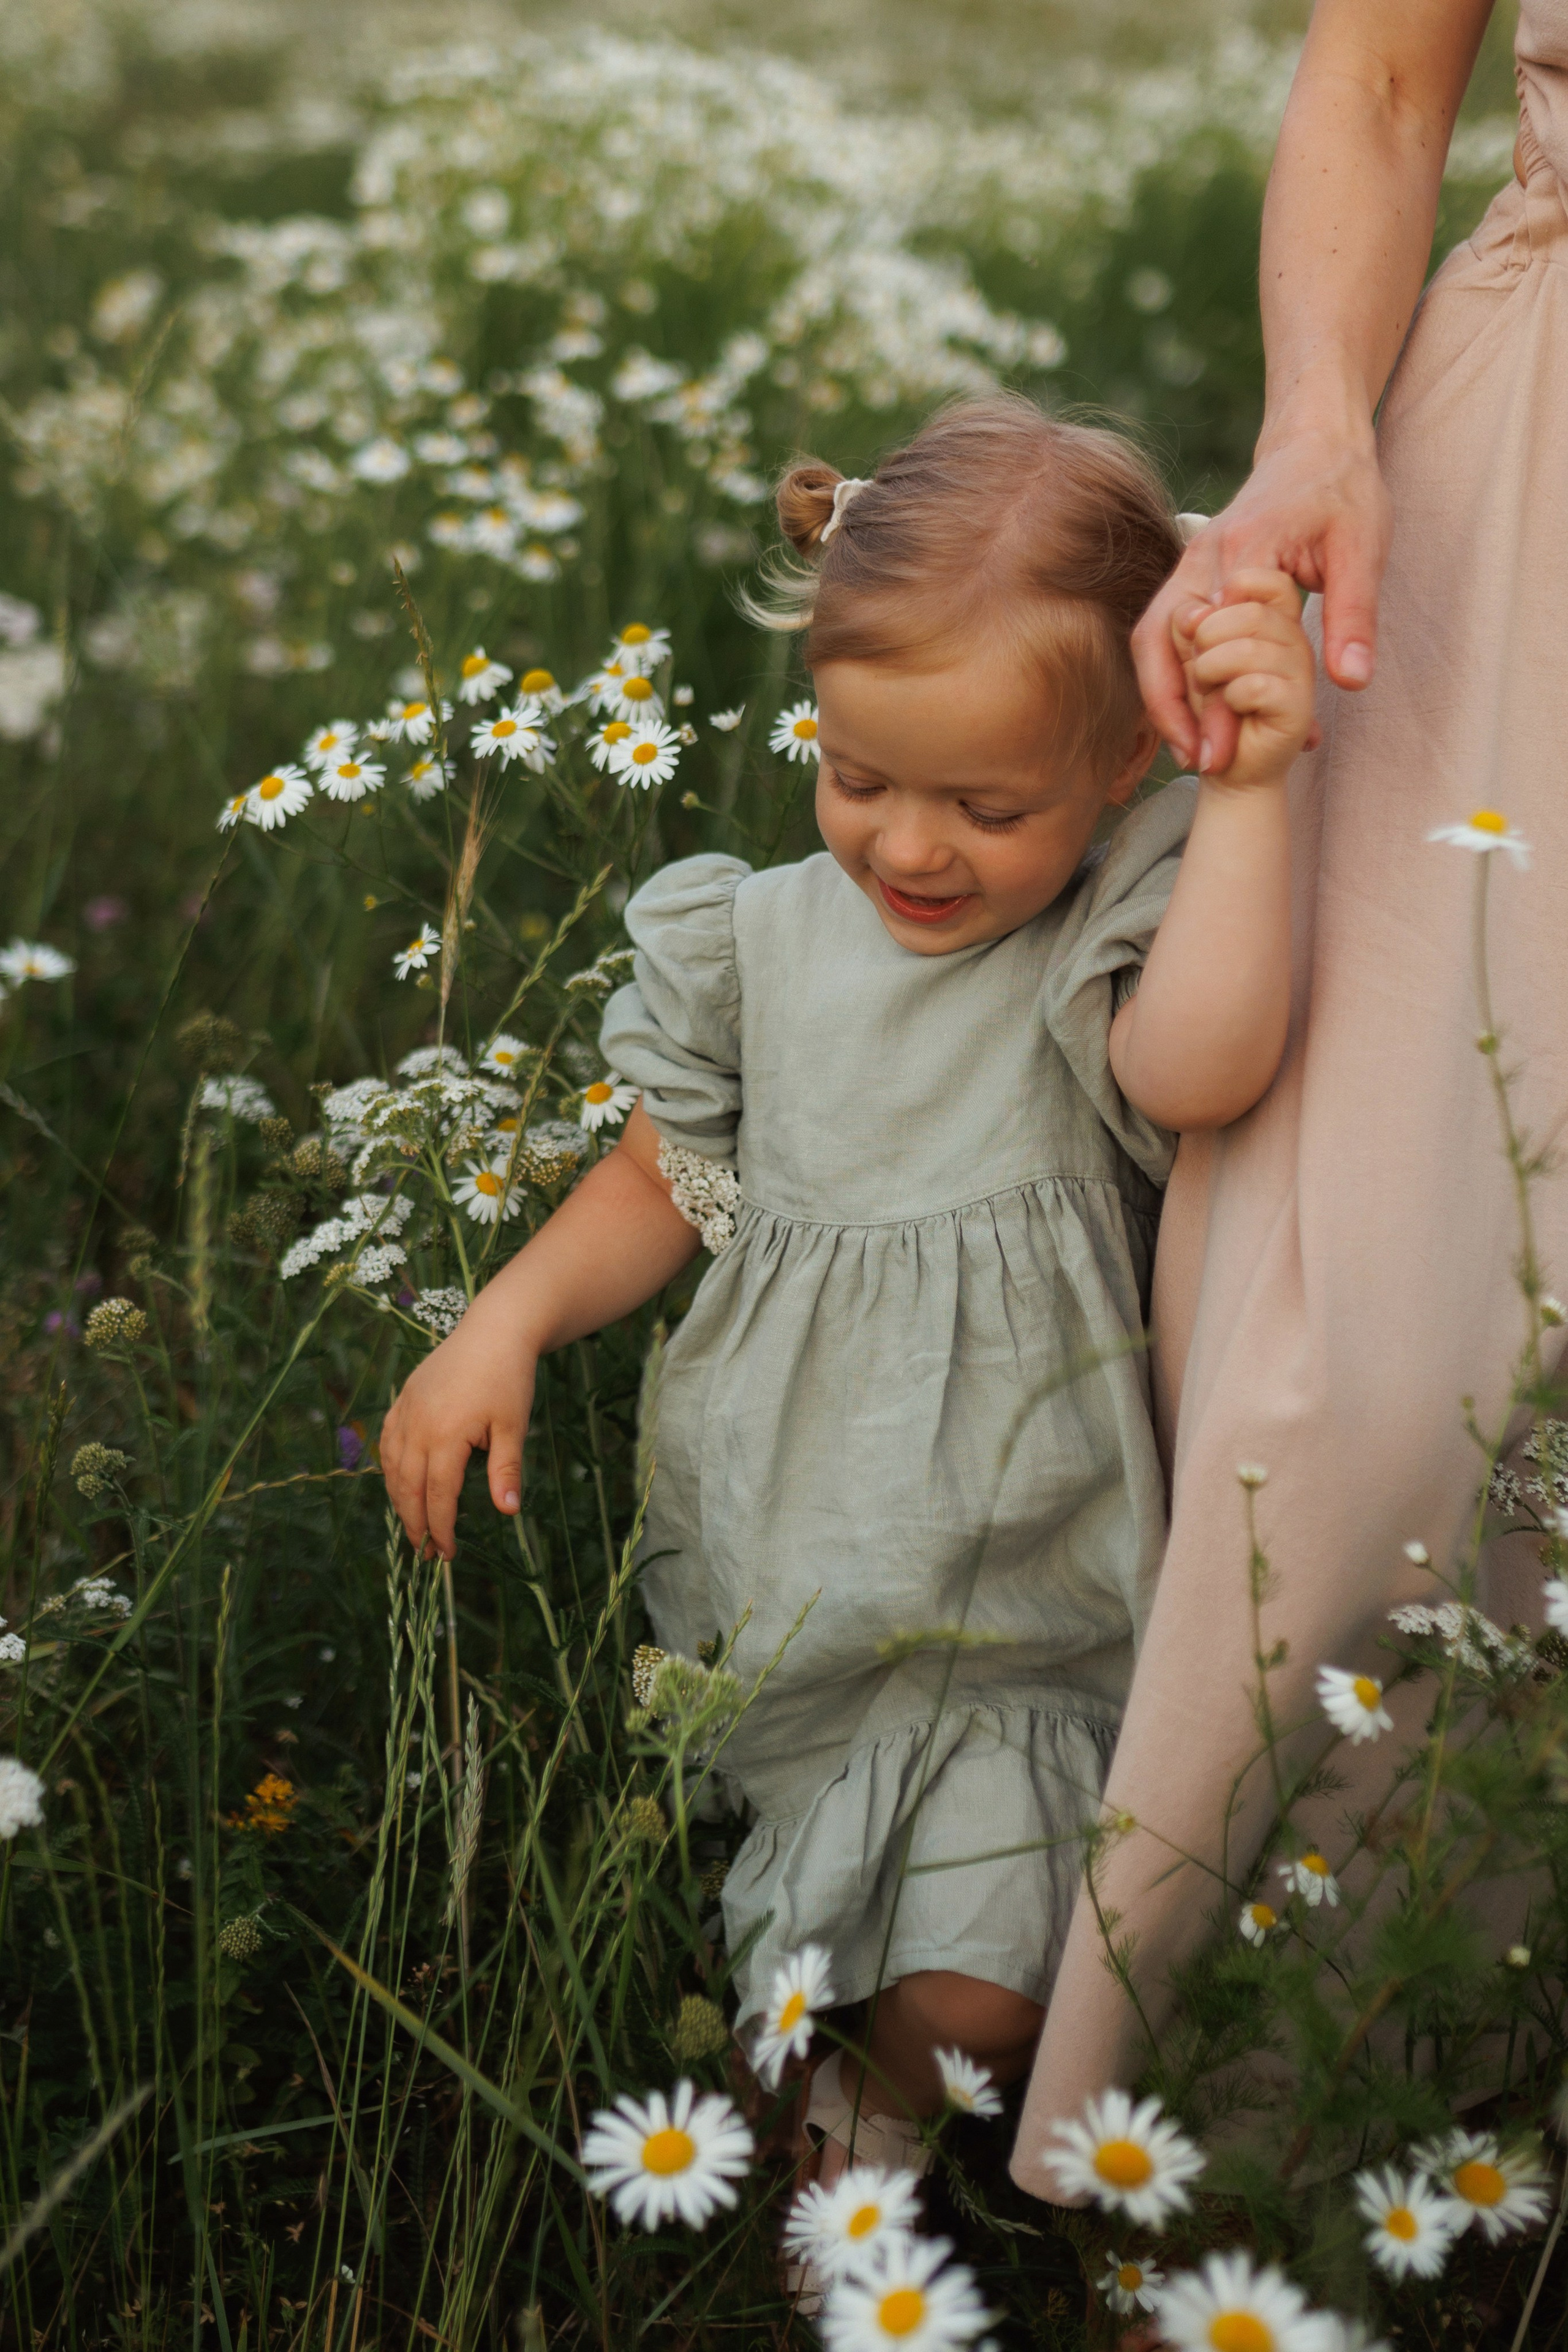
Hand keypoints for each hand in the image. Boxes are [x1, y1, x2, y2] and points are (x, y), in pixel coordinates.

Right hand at [381, 1310, 536, 1559]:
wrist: (494, 1330)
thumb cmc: (509, 1378)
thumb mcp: (513, 1427)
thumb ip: (506, 1471)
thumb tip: (509, 1512)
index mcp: (445, 1436)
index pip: (438, 1496)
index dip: (441, 1528)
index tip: (448, 1554)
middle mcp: (417, 1426)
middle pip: (408, 1488)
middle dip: (416, 1524)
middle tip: (426, 1553)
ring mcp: (405, 1411)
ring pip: (392, 1468)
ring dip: (400, 1501)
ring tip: (413, 1526)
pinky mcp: (403, 1400)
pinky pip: (388, 1442)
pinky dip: (391, 1469)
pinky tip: (400, 1483)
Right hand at [1133, 416, 1389, 769]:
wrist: (1314, 441)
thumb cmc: (1344, 490)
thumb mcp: (1364, 550)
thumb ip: (1354, 618)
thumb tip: (1350, 684)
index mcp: (1244, 550)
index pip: (1217, 636)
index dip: (1216, 699)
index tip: (1227, 751)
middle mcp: (1202, 556)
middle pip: (1161, 641)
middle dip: (1172, 707)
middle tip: (1201, 763)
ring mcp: (1188, 563)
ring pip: (1151, 638)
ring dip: (1163, 697)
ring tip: (1190, 750)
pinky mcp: (1190, 572)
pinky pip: (1163, 630)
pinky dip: (1169, 675)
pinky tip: (1193, 713)